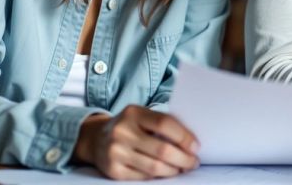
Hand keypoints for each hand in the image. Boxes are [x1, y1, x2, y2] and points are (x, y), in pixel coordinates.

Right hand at [73, 106, 199, 179]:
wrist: (95, 139)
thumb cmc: (128, 127)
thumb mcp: (141, 116)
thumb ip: (162, 123)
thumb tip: (190, 142)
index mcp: (133, 113)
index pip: (165, 124)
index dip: (184, 137)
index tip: (196, 146)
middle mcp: (122, 131)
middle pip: (162, 149)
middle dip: (184, 158)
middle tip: (193, 162)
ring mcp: (116, 152)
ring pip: (155, 167)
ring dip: (174, 170)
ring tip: (182, 168)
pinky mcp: (113, 170)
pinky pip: (144, 177)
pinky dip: (159, 177)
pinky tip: (165, 172)